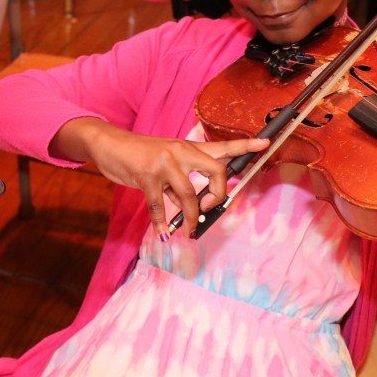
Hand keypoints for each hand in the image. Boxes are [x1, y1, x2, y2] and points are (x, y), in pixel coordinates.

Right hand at [87, 128, 268, 238]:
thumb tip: (191, 209)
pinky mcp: (147, 175)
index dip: (246, 146)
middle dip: (218, 195)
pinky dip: (162, 223)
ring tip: (188, 231)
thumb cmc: (139, 156)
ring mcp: (165, 162)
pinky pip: (160, 205)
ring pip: (190, 194)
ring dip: (192, 218)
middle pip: (216, 170)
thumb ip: (180, 183)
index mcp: (188, 148)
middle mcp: (181, 151)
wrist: (110, 144)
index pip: (222, 146)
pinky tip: (164, 232)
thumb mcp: (164, 164)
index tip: (266, 143)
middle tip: (209, 209)